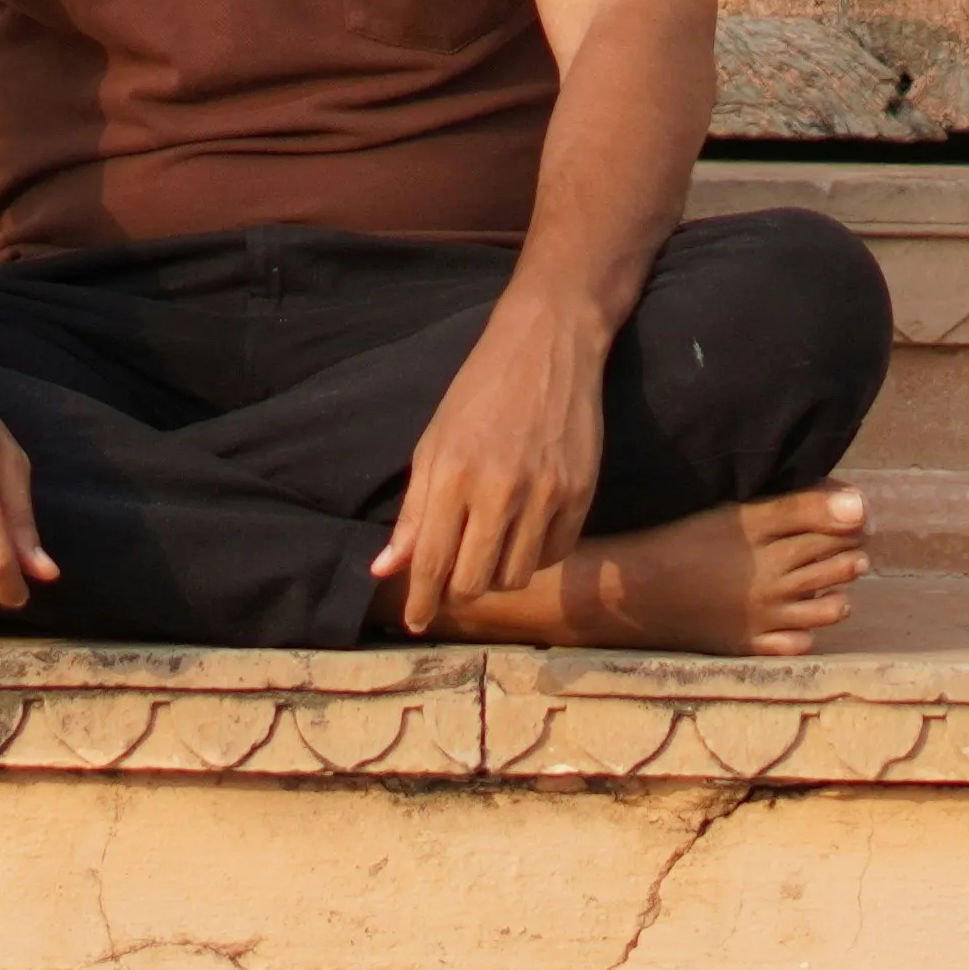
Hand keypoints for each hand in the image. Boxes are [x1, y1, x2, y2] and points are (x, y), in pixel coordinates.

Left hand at [372, 304, 604, 634]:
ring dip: (496, 576)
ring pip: (516, 576)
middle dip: (457, 593)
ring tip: (488, 550)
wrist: (547, 347)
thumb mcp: (433, 444)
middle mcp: (500, 490)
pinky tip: (524, 533)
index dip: (422, 600)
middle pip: (475, 582)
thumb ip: (414, 512)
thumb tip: (387, 570)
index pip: (433, 561)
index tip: (415, 622)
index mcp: (454, 474)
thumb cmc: (479, 393)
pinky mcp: (581, 493)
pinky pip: (555, 554)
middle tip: (452, 583)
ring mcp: (546, 494)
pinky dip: (535, 556)